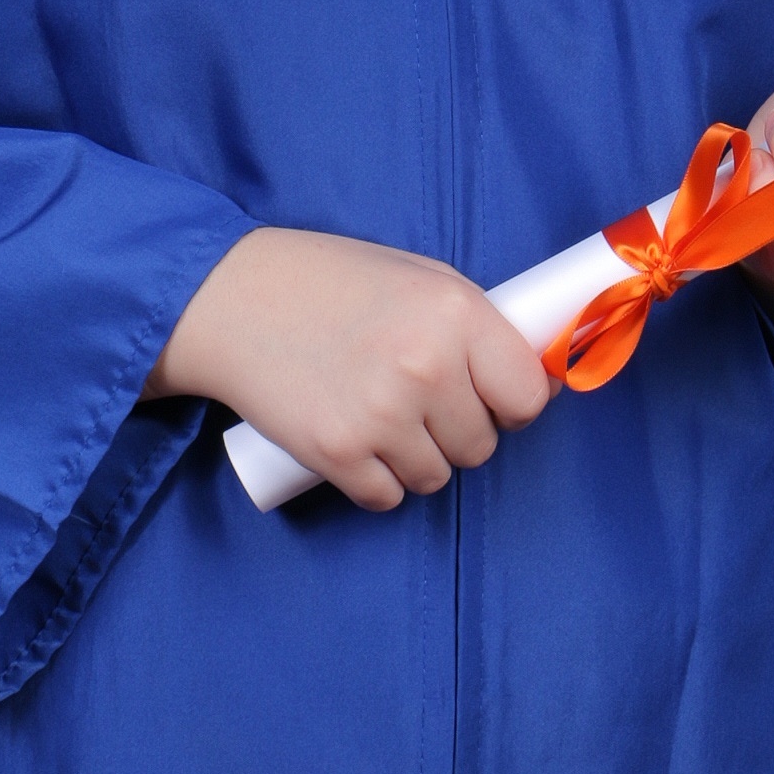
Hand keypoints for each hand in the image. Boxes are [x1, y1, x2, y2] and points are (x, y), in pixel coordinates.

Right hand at [147, 227, 552, 511]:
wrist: (232, 298)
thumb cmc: (330, 282)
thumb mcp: (418, 277)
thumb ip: (477, 325)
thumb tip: (541, 384)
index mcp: (454, 312)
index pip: (526, 396)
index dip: (511, 403)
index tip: (489, 398)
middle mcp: (426, 366)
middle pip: (480, 445)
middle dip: (456, 430)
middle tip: (416, 399)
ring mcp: (381, 415)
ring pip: (435, 477)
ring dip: (415, 459)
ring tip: (380, 417)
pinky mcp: (337, 453)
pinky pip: (387, 496)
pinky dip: (375, 480)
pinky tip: (355, 443)